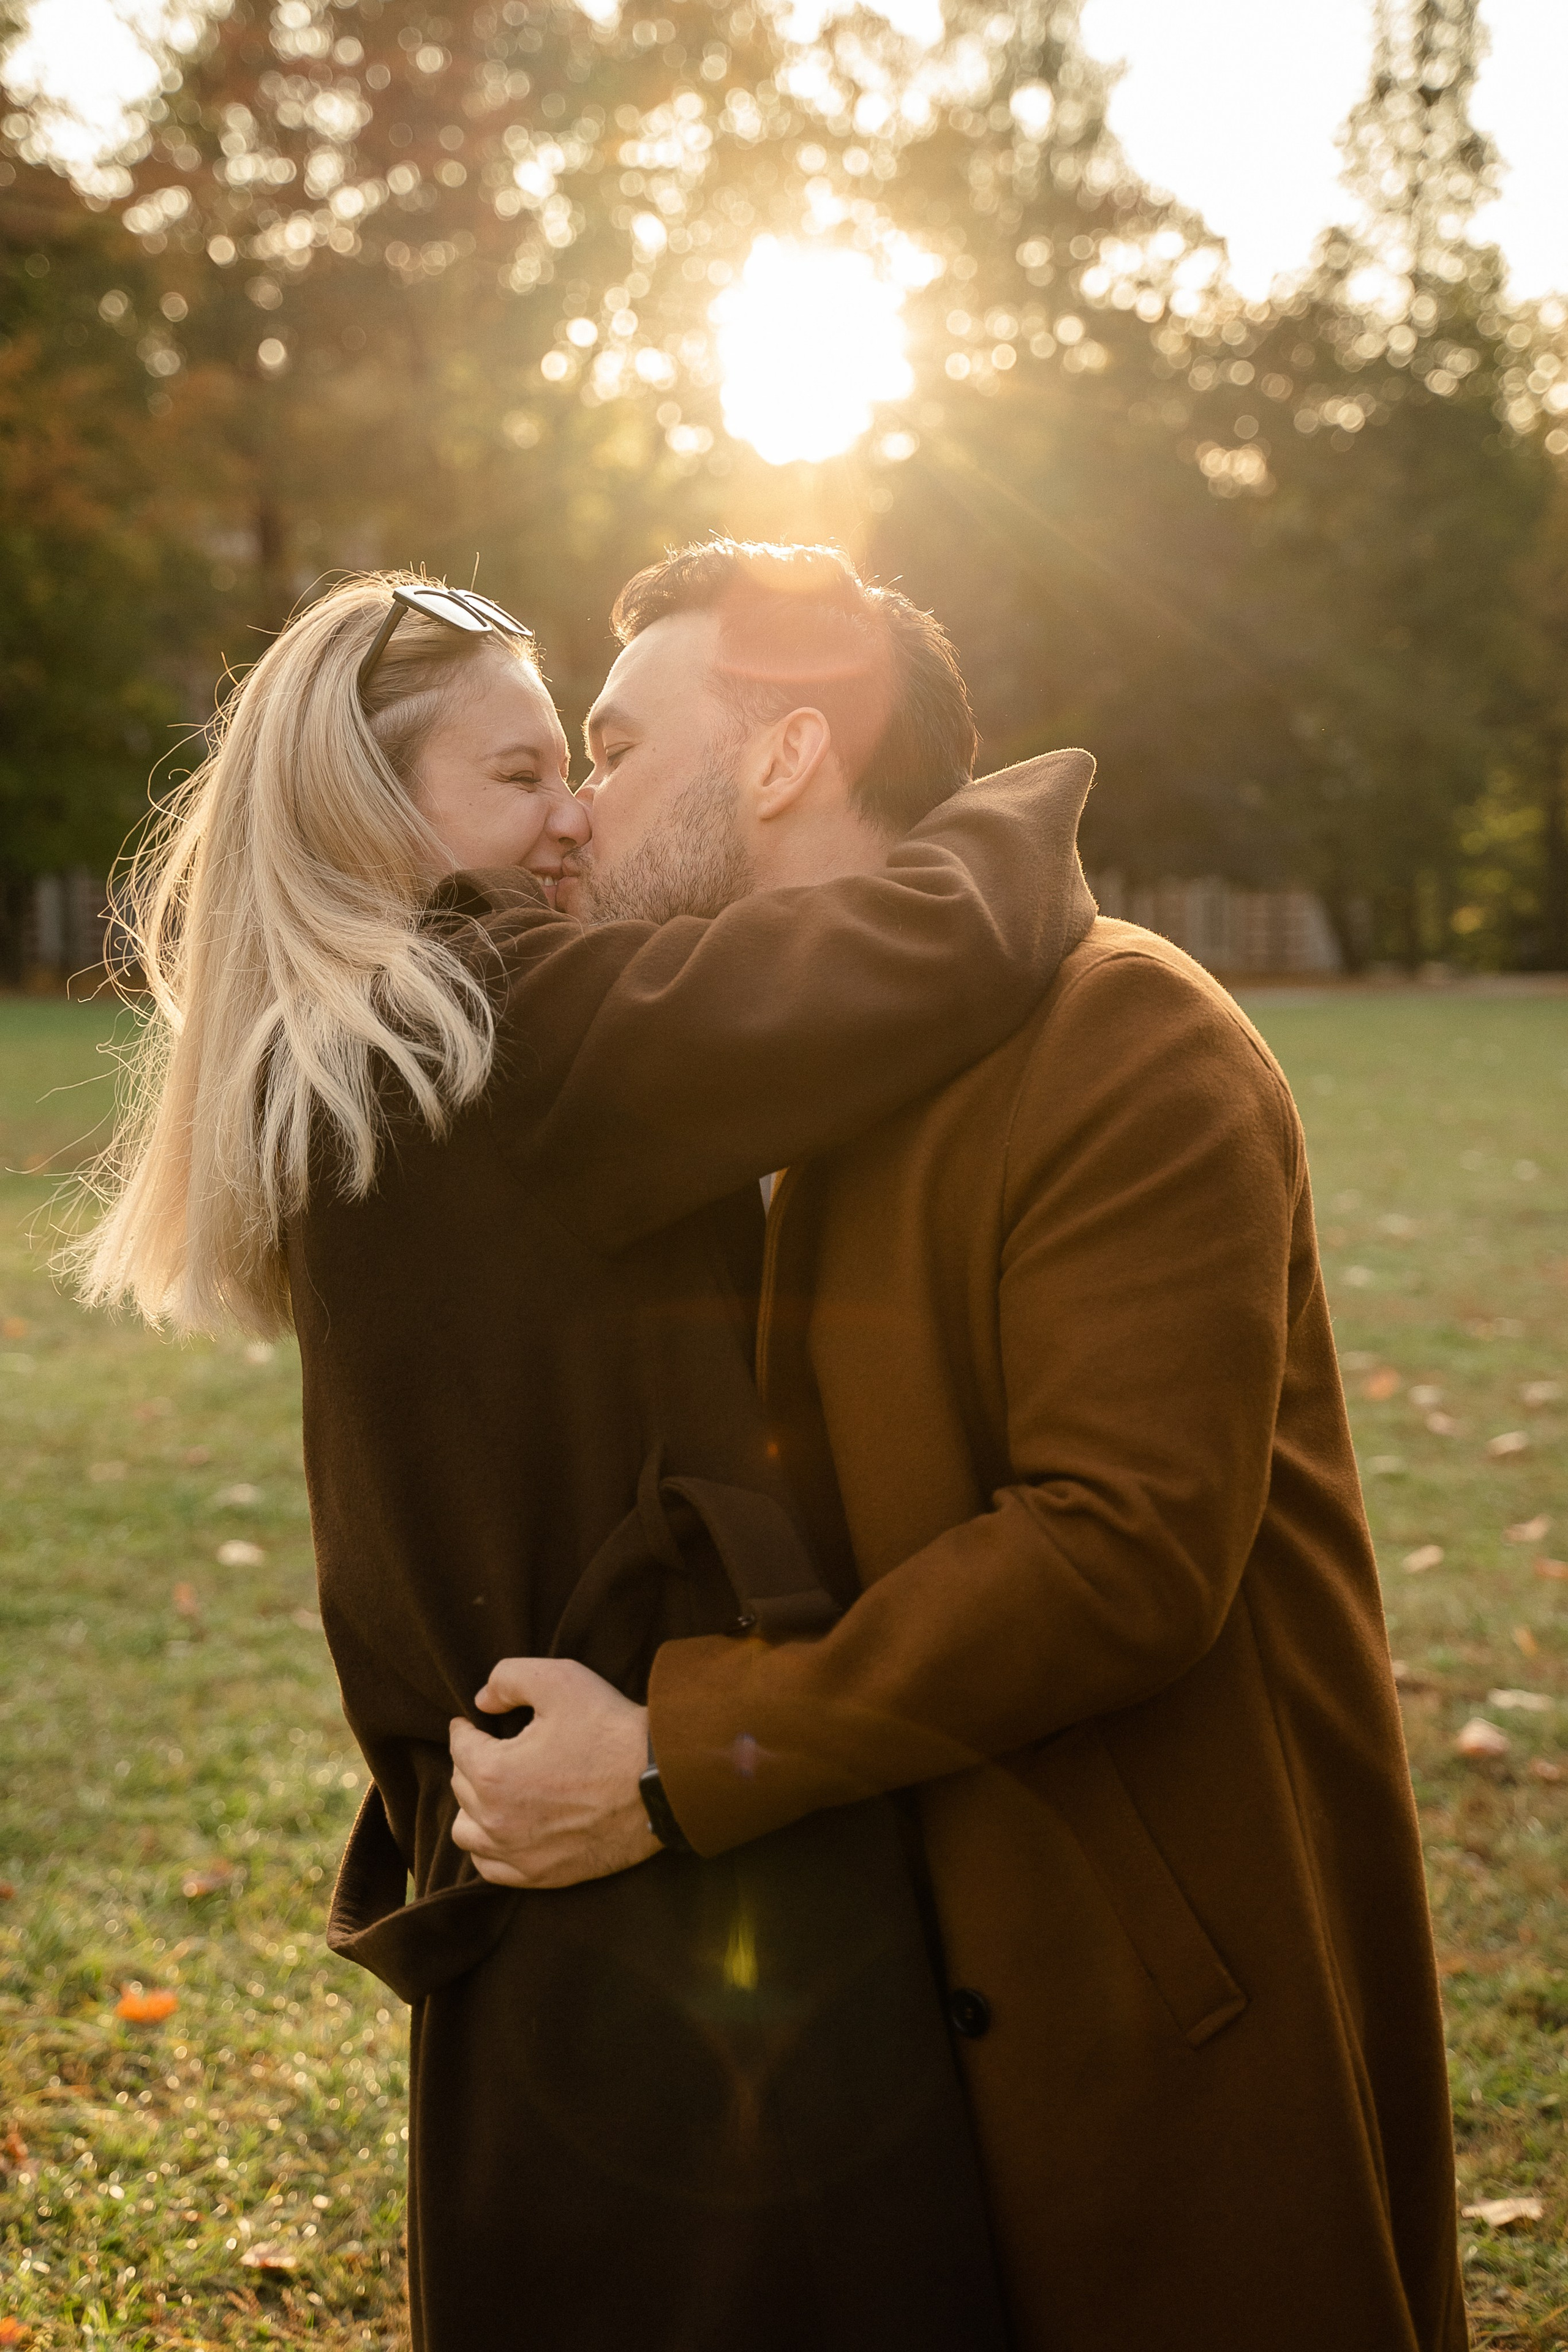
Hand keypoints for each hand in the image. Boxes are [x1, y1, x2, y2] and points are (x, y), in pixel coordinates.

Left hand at [448, 1656, 658, 1889]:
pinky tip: (504, 1829)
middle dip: (472, 1763)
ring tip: (494, 1790)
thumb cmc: (611, 1730)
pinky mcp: (541, 1875)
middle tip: (494, 1748)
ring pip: (467, 1833)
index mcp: (494, 1772)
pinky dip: (489, 1847)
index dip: (466, 1728)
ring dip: (473, 1808)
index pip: (460, 1746)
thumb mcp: (560, 1680)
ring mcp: (518, 1853)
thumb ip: (507, 1678)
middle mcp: (496, 1820)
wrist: (663, 1782)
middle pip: (461, 1786)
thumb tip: (481, 1702)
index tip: (474, 1722)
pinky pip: (490, 1867)